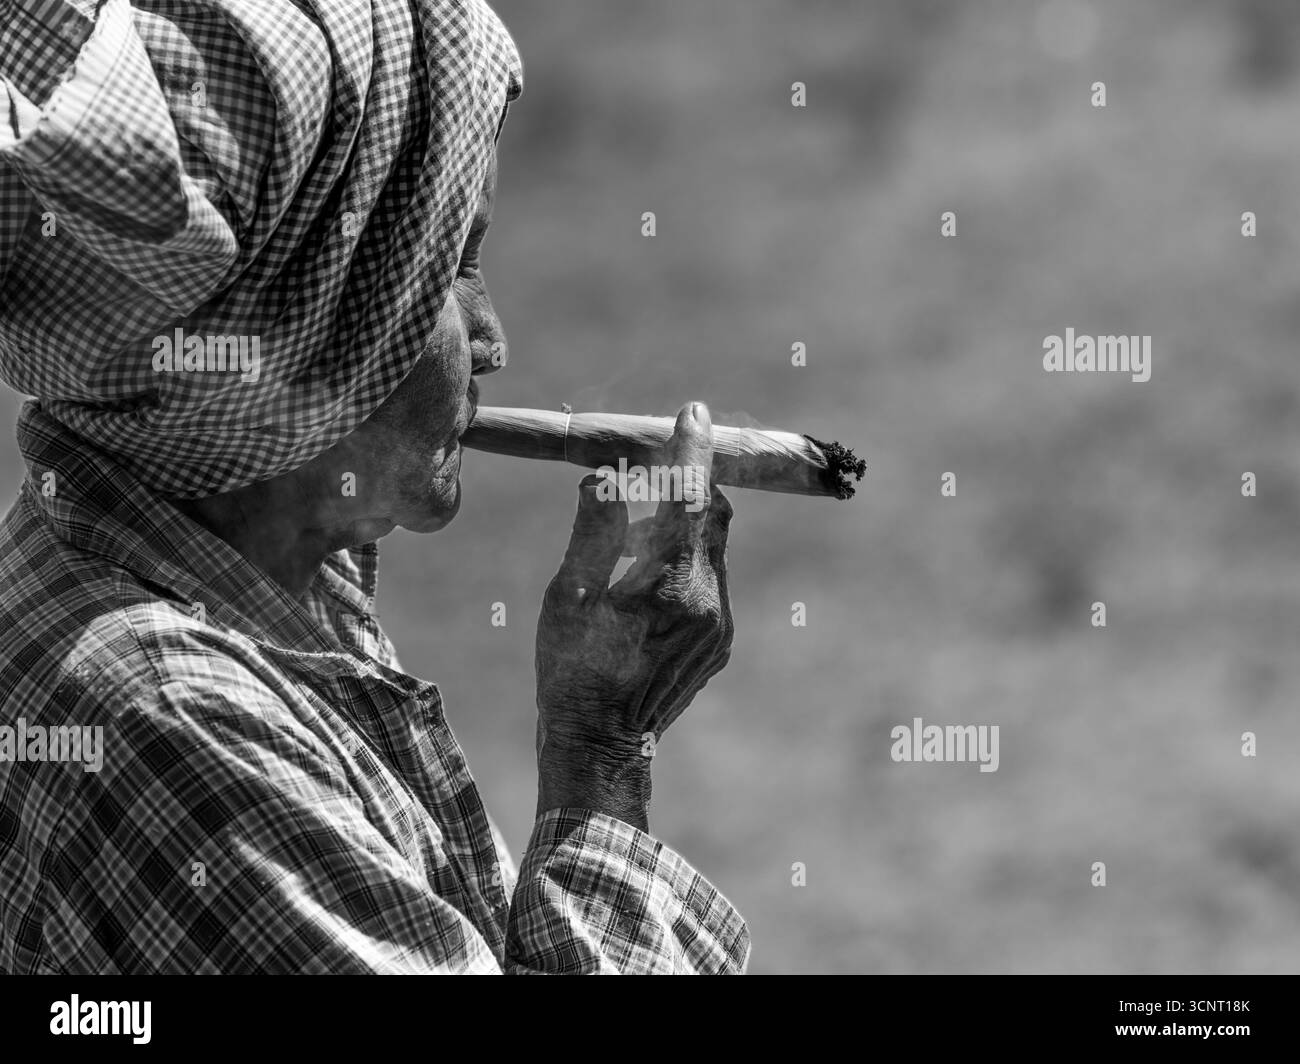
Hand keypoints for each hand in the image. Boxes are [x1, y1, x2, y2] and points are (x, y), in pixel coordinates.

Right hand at [534, 401, 734, 830]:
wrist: (603, 748)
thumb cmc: (571, 670)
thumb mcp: (567, 596)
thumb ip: (594, 529)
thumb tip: (609, 474)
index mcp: (669, 581)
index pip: (691, 496)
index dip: (692, 449)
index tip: (691, 411)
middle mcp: (708, 599)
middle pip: (713, 515)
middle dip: (690, 482)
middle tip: (656, 465)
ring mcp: (720, 624)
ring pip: (713, 549)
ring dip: (682, 526)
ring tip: (633, 539)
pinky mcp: (721, 642)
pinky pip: (711, 582)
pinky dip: (685, 563)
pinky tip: (644, 584)